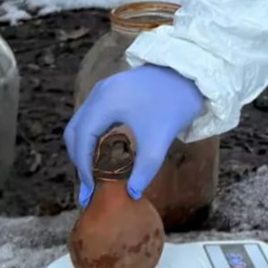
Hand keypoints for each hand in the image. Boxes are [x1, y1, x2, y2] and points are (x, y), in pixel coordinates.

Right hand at [64, 64, 205, 206]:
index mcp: (106, 102)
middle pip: (75, 130)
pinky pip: (92, 116)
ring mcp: (104, 88)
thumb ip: (145, 169)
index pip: (82, 138)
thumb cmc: (175, 102)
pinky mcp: (112, 90)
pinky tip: (103, 152)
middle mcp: (99, 92)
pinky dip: (92, 136)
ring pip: (82, 123)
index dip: (83, 166)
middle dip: (79, 159)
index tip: (90, 189)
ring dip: (84, 148)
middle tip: (89, 184)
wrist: (191, 73)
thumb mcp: (160, 139)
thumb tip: (133, 193)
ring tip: (94, 172)